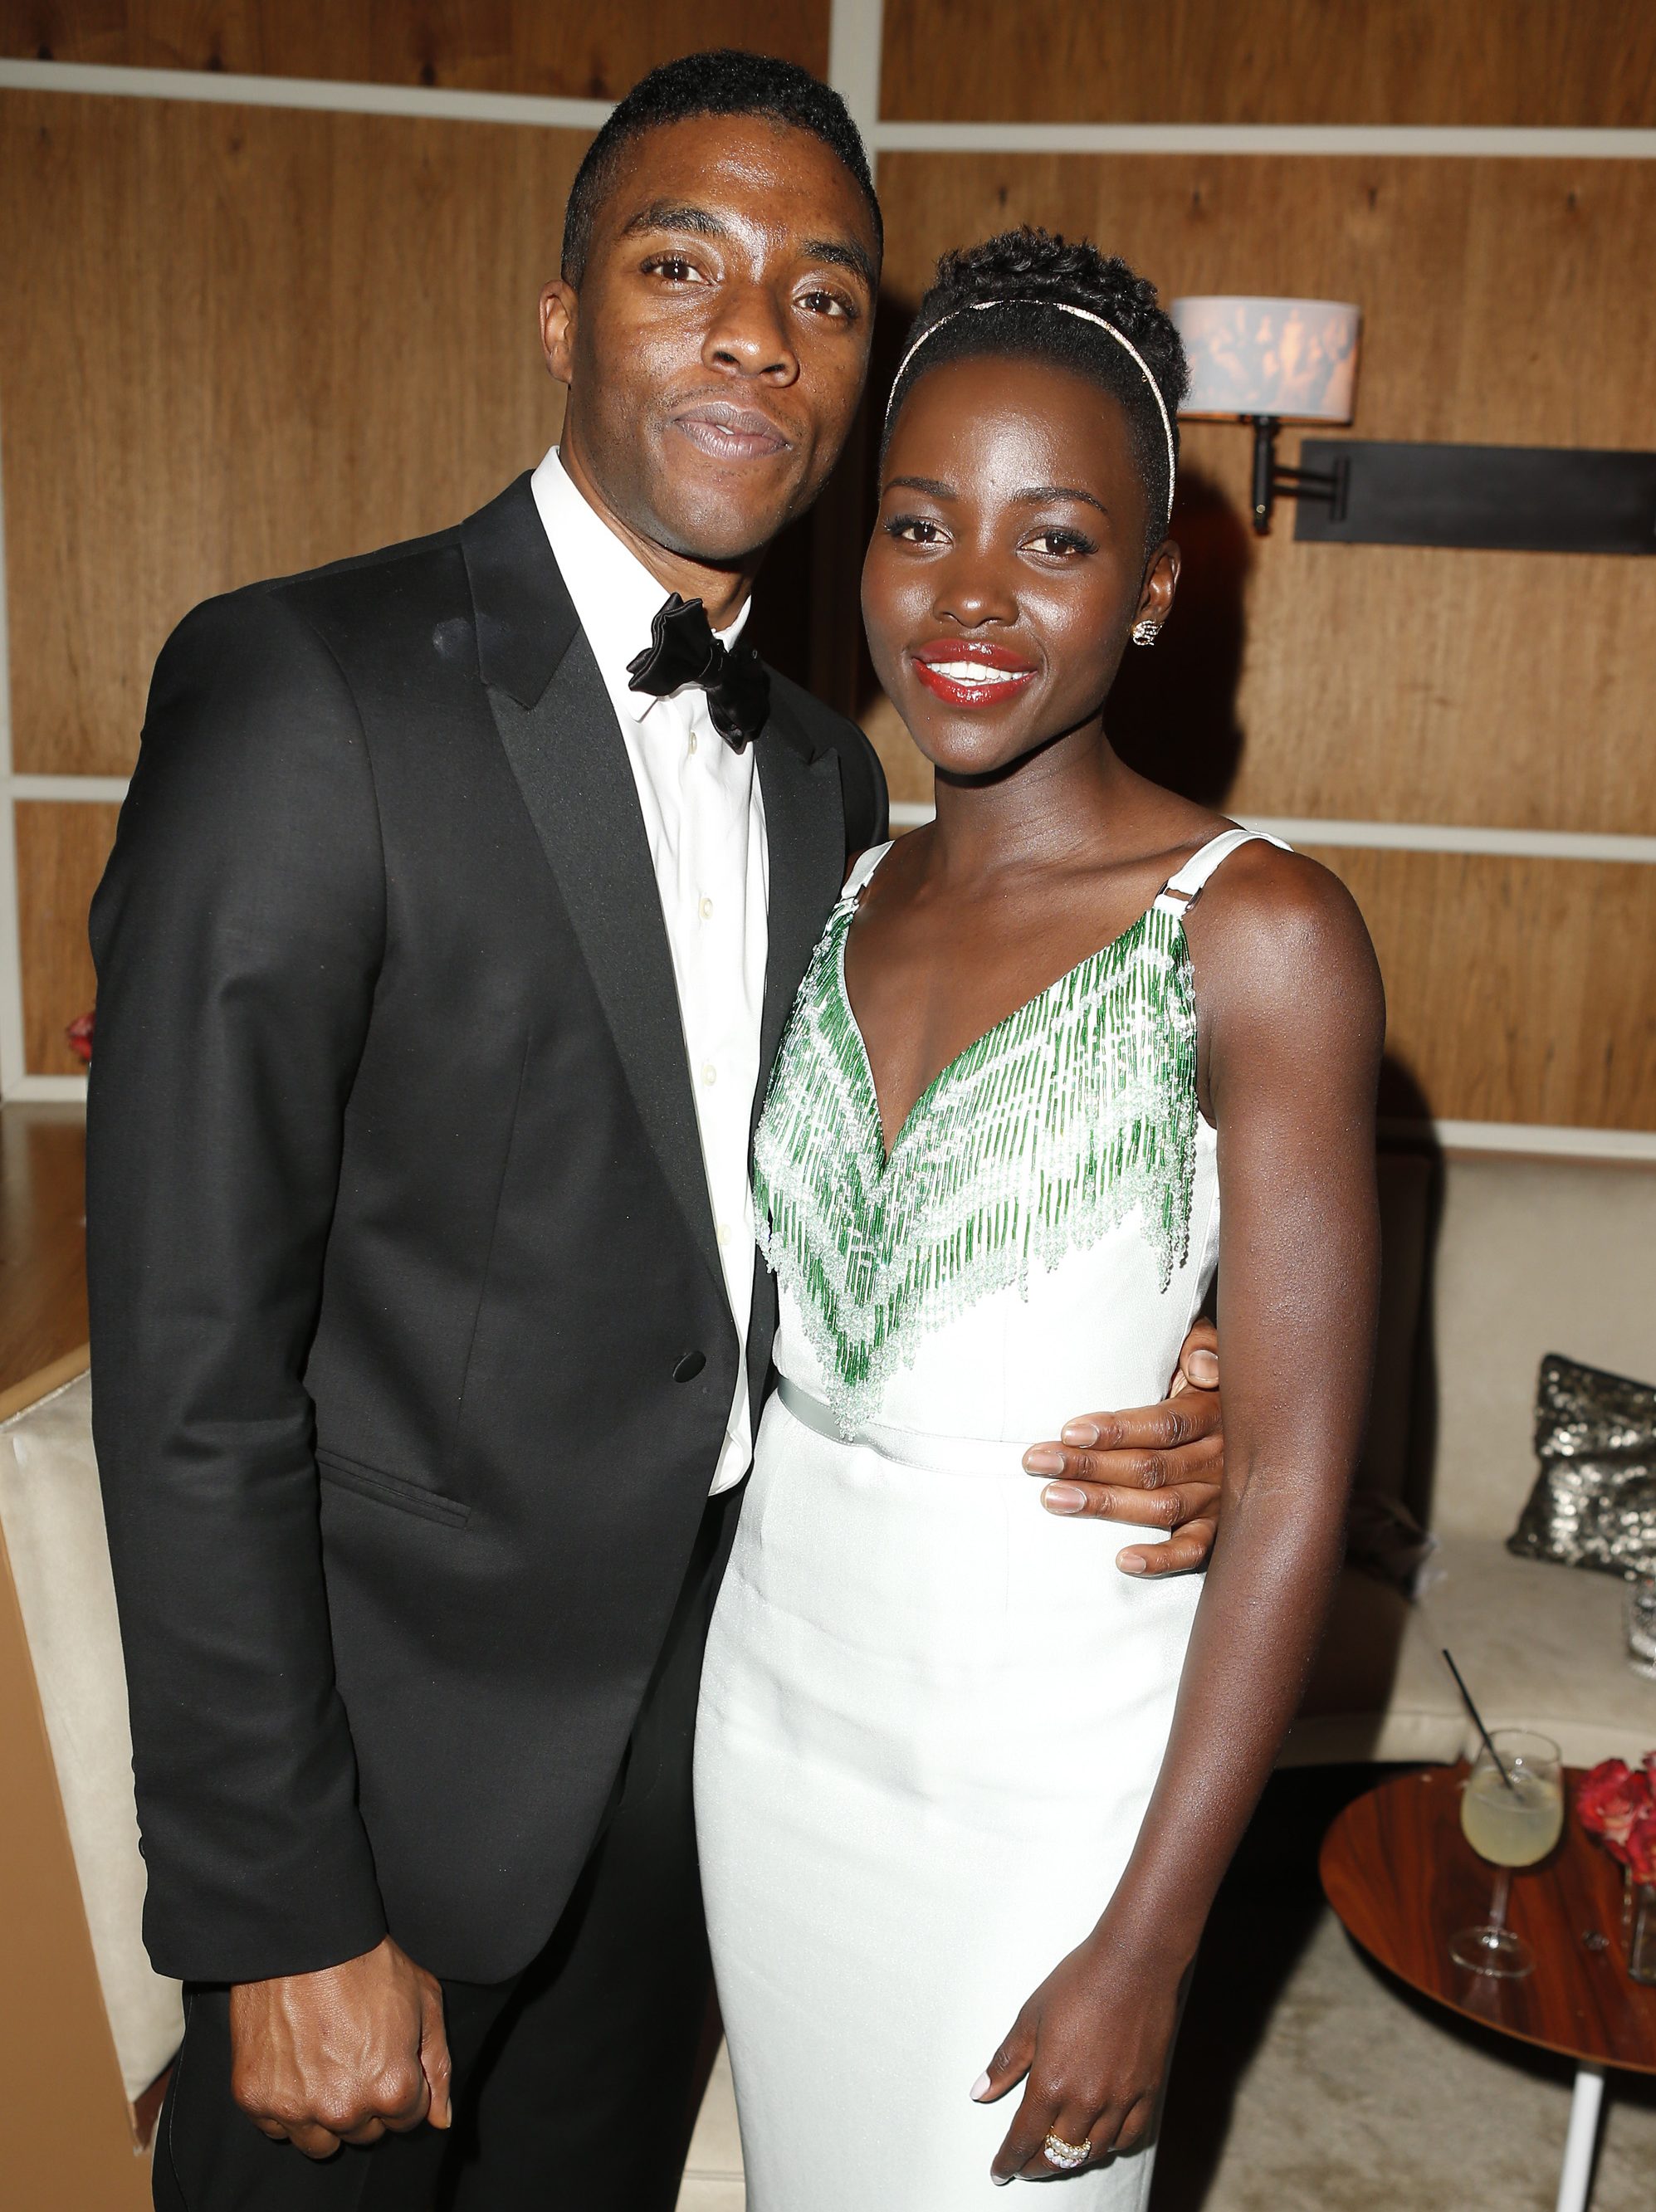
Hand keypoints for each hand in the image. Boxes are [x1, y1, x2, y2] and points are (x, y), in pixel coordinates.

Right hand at [229, 1935, 451, 2158]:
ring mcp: (296, 2109)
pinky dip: (287, 2105)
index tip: (388, 2056)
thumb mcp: (424, 2000)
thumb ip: (438, 2065)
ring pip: (321, 2142)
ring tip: (325, 2066)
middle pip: (365, 2133)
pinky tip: (295, 2065)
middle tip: (355, 2054)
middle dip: (367, 2102)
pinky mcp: (256, 2100)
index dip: (403, 2085)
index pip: (408, 2119)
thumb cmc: (368, 1962)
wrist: (303, 1937)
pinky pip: (277, 2128)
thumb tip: (441, 2119)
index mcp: (392, 2088)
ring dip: (327, 2116)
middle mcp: (344, 2110)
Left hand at [972, 1928, 1181, 2184]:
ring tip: (1057, 2155)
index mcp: (1051, 2084)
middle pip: (1057, 2153)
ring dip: (1070, 2159)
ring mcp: (1120, 2100)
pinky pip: (1128, 2137)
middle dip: (1036, 2165)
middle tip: (1024, 2166)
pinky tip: (1099, 2141)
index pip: (1024, 2139)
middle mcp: (1086, 2101)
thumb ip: (1006, 2061)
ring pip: (1093, 2151)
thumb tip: (979, 2093)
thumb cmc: (1077, 1983)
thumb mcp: (1030, 2017)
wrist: (1133, 1964)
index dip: (1009, 2159)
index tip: (999, 2171)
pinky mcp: (1147, 2092)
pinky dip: (1110, 2146)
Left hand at [1022, 1318, 1221, 1575]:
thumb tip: (1200, 1366)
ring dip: (1105, 1505)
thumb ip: (1207, 1346)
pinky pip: (1194, 1550)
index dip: (1117, 1429)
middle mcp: (1218, 1459)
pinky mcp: (1220, 1531)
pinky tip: (1123, 1561)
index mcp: (1213, 1414)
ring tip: (1054, 1499)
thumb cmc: (1219, 1382)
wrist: (1272, 1428)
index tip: (1069, 1432)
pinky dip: (1162, 1559)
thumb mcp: (1217, 1349)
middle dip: (1089, 1465)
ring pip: (1161, 1507)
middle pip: (1149, 1466)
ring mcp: (1218, 1498)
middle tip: (1037, 1462)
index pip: (1163, 1425)